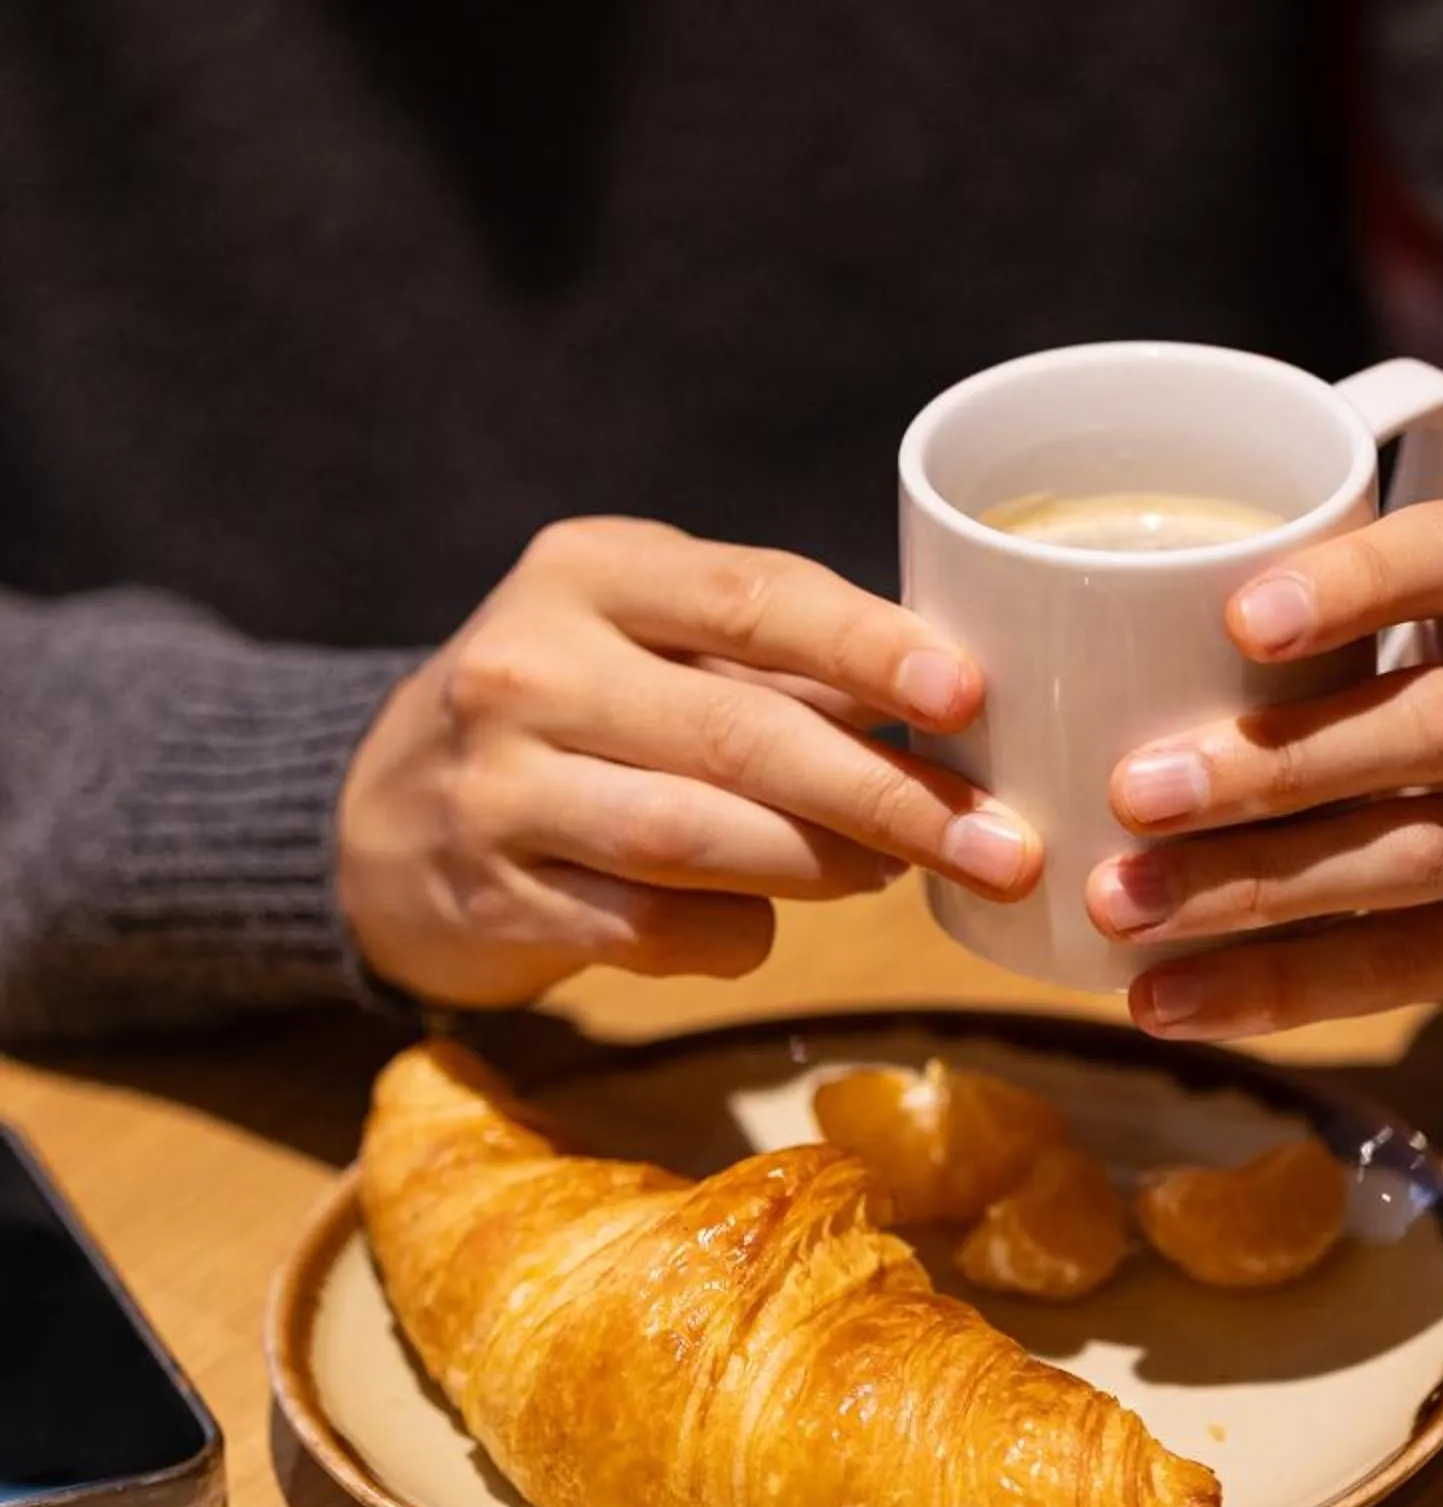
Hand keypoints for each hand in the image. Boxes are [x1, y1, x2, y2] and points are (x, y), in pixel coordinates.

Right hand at [337, 516, 1037, 1009]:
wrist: (381, 817)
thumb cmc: (571, 715)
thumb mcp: (650, 643)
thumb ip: (781, 666)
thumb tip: (956, 713)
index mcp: (589, 571)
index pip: (752, 597)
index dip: (870, 649)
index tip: (968, 698)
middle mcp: (528, 665)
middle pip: (739, 734)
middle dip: (886, 796)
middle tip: (997, 844)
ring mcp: (499, 786)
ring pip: (695, 839)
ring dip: (822, 868)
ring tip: (898, 875)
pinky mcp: (494, 895)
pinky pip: (649, 929)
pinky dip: (733, 935)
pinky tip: (766, 925)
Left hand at [1084, 502, 1442, 1053]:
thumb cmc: (1430, 733)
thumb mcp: (1406, 651)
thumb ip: (1300, 642)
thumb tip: (1074, 659)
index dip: (1358, 584)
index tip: (1239, 619)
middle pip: (1435, 723)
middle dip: (1273, 763)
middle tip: (1130, 793)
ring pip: (1413, 856)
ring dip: (1250, 886)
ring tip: (1122, 905)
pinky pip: (1404, 967)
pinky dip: (1275, 988)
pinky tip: (1172, 998)